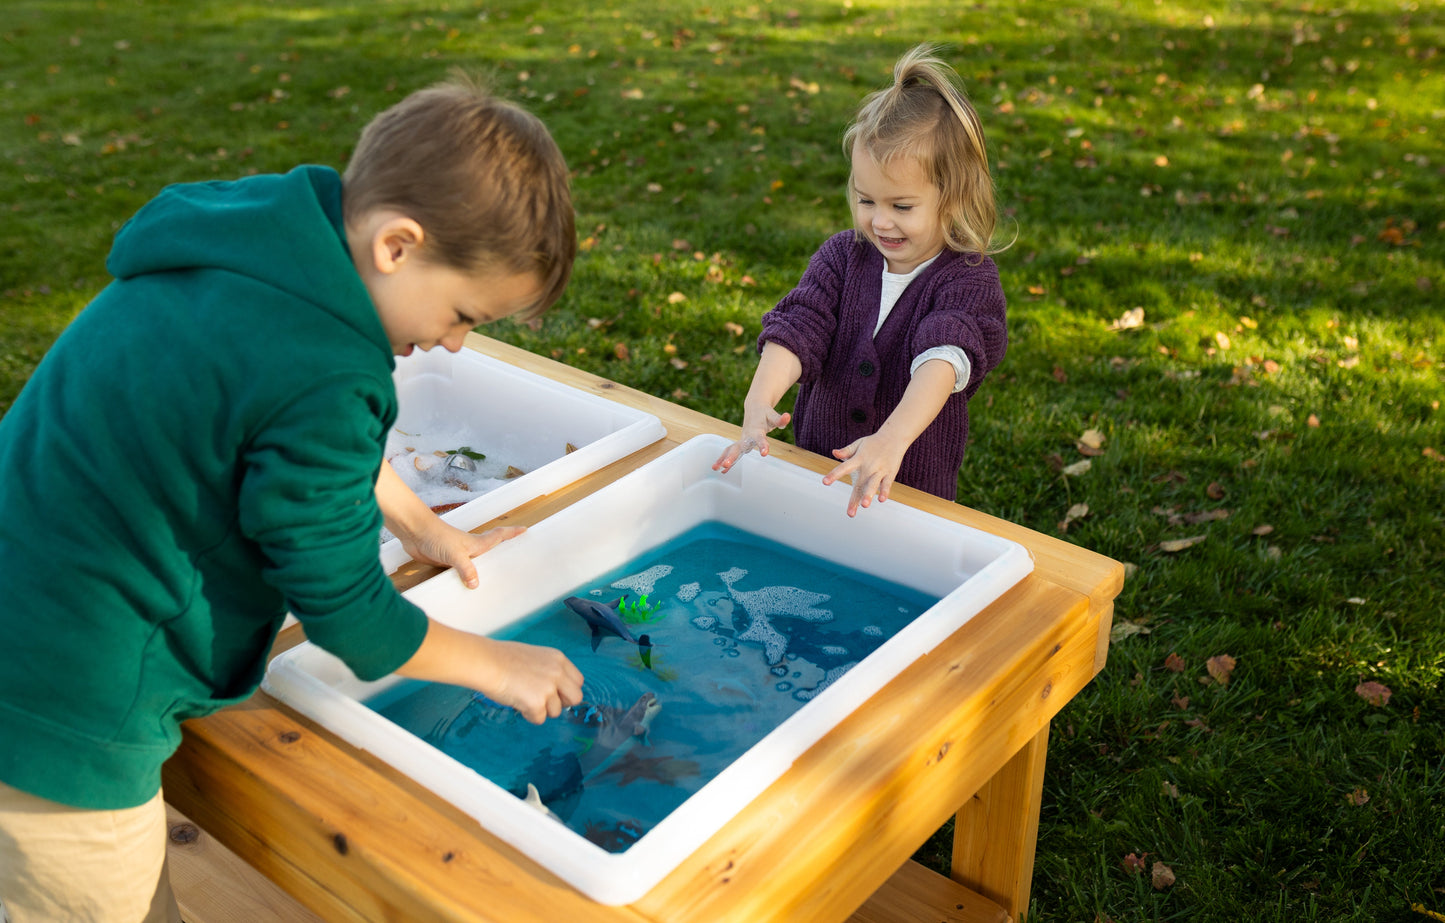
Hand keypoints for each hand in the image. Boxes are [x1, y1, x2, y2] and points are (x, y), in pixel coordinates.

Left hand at [400, 521, 525, 588]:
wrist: (414, 532)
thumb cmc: (436, 537)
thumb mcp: (454, 554)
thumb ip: (466, 569)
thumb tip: (476, 585)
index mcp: (476, 543)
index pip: (498, 536)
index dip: (512, 533)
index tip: (525, 529)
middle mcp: (469, 549)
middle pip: (490, 548)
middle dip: (502, 550)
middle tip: (515, 554)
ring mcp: (458, 555)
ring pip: (475, 562)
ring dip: (483, 567)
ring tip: (494, 577)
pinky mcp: (446, 562)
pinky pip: (460, 572)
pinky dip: (465, 578)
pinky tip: (464, 587)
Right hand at [474, 638, 584, 724]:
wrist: (486, 662)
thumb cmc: (502, 658)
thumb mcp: (534, 656)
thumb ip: (549, 670)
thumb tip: (555, 688)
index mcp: (558, 659)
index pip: (578, 681)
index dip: (566, 690)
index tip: (555, 693)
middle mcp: (558, 673)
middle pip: (576, 698)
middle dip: (562, 703)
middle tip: (544, 701)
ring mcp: (549, 688)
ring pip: (556, 711)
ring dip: (541, 709)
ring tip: (522, 696)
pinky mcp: (537, 703)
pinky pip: (539, 719)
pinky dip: (528, 715)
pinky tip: (517, 702)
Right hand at [713, 407, 791, 472]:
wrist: (755, 408)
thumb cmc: (766, 414)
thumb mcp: (774, 416)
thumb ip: (780, 419)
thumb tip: (787, 417)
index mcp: (757, 429)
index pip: (760, 438)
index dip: (762, 445)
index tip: (764, 453)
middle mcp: (747, 436)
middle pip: (738, 446)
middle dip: (732, 456)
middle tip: (726, 465)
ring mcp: (742, 440)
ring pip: (731, 450)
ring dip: (723, 458)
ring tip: (715, 468)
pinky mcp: (740, 444)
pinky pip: (731, 452)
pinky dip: (725, 460)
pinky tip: (720, 470)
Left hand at [822, 433, 905, 517]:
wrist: (894, 437)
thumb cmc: (873, 443)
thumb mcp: (858, 444)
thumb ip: (846, 451)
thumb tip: (834, 453)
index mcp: (858, 460)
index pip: (843, 468)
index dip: (834, 475)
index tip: (825, 482)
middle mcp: (868, 467)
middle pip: (859, 484)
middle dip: (854, 500)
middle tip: (850, 513)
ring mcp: (879, 470)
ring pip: (873, 484)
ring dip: (869, 495)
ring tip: (865, 505)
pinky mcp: (890, 473)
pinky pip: (887, 484)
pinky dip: (885, 491)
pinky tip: (881, 499)